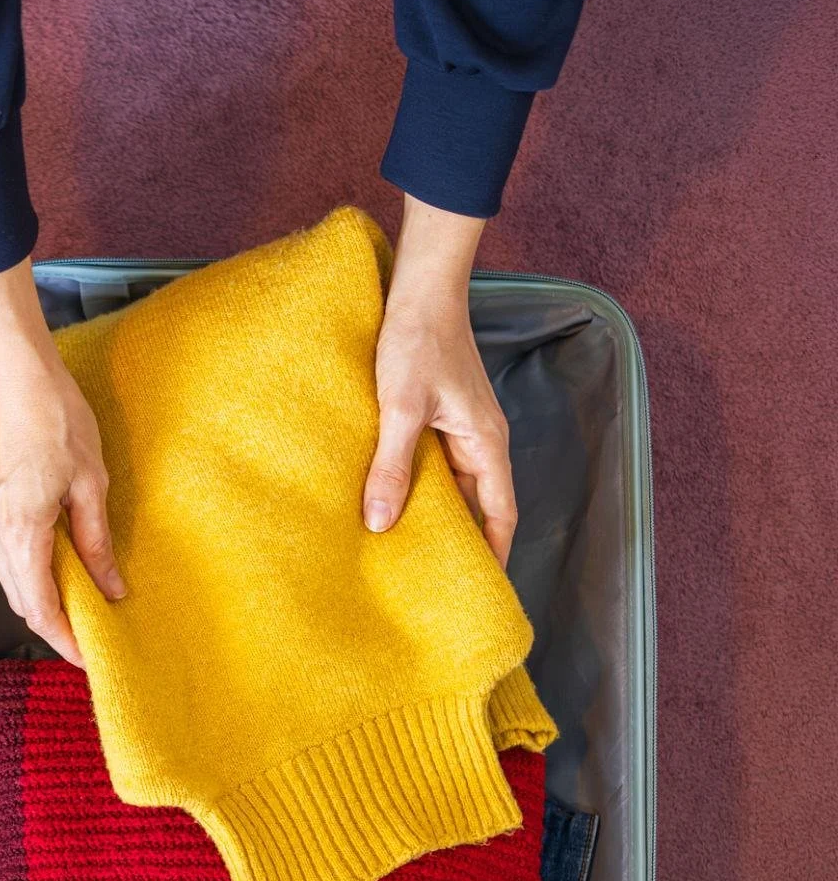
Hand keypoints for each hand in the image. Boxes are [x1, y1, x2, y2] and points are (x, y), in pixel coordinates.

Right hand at [0, 261, 125, 666]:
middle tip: (84, 632)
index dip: (62, 638)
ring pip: (4, 569)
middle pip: (17, 595)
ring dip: (34, 587)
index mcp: (20, 530)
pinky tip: (44, 548)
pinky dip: (19, 557)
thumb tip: (110, 585)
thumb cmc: (54, 414)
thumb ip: (96, 541)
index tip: (85, 657)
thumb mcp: (91, 481)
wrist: (10, 367)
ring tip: (70, 591)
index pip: (38, 606)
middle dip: (49, 619)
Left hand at [366, 196, 516, 563]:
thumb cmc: (416, 340)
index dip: (491, 555)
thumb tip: (380, 523)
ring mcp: (459, 429)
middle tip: (427, 583)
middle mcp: (480, 442)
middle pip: (475, 507)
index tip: (474, 592)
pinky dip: (415, 487)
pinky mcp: (437, 417)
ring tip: (401, 553)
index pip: (500, 515)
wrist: (419, 288)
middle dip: (457, 543)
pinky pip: (432, 464)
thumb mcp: (400, 407)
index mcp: (486, 444)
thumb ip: (392, 465)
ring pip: (450, 487)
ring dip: (431, 515)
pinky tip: (385, 504)